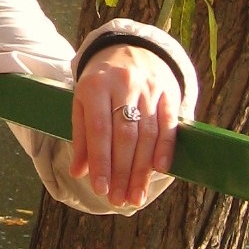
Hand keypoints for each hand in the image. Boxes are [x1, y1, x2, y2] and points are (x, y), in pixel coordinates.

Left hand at [71, 46, 181, 205]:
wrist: (129, 48)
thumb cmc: (100, 84)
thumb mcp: (82, 103)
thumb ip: (81, 136)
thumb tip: (79, 171)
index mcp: (95, 86)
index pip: (99, 130)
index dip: (101, 161)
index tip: (100, 189)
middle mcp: (124, 85)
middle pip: (125, 136)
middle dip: (122, 172)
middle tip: (118, 200)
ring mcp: (149, 87)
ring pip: (148, 134)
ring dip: (142, 169)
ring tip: (135, 195)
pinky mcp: (169, 91)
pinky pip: (169, 123)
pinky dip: (165, 148)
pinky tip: (159, 170)